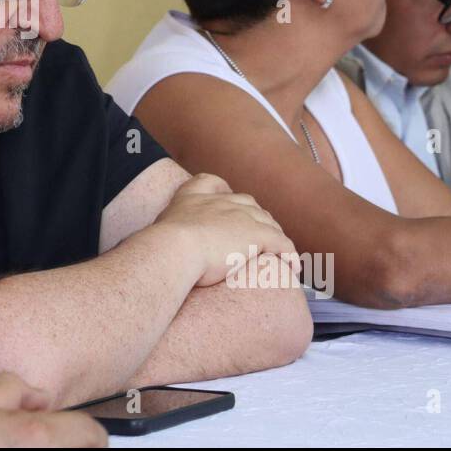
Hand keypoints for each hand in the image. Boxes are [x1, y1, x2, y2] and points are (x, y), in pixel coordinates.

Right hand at [154, 173, 299, 287]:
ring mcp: (242, 216)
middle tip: (257, 238)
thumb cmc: (162, 246)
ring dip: (275, 237)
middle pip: (248, 204)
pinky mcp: (257, 234)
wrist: (174, 248)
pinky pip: (282, 244)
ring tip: (278, 253)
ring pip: (268, 223)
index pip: (213, 183)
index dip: (223, 193)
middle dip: (255, 219)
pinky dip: (290, 254)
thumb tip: (157, 247)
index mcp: (195, 197)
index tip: (226, 202)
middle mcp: (221, 202)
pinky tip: (292, 267)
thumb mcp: (158, 231)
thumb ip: (164, 233)